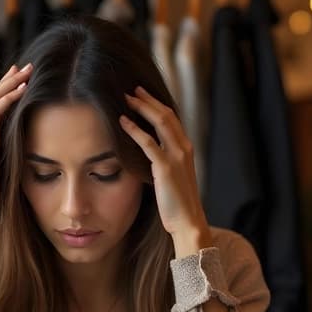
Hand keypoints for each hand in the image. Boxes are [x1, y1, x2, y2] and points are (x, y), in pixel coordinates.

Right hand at [0, 62, 31, 263]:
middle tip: (27, 65)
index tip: (22, 76)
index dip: (8, 88)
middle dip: (11, 78)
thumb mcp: (5, 168)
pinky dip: (9, 98)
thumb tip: (31, 149)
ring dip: (12, 82)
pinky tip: (23, 89)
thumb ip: (13, 154)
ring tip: (28, 70)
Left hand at [120, 87, 210, 256]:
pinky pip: (148, 143)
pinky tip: (122, 122)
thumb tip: (148, 151)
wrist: (188, 222)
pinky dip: (135, 130)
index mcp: (186, 148)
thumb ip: (164, 160)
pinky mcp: (165, 168)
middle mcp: (184, 148)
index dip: (157, 104)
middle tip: (132, 89)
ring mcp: (177, 157)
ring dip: (142, 108)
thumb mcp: (173, 176)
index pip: (172, 118)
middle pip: (167, 114)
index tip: (143, 94)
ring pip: (160, 122)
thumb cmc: (177, 203)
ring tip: (125, 98)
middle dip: (149, 99)